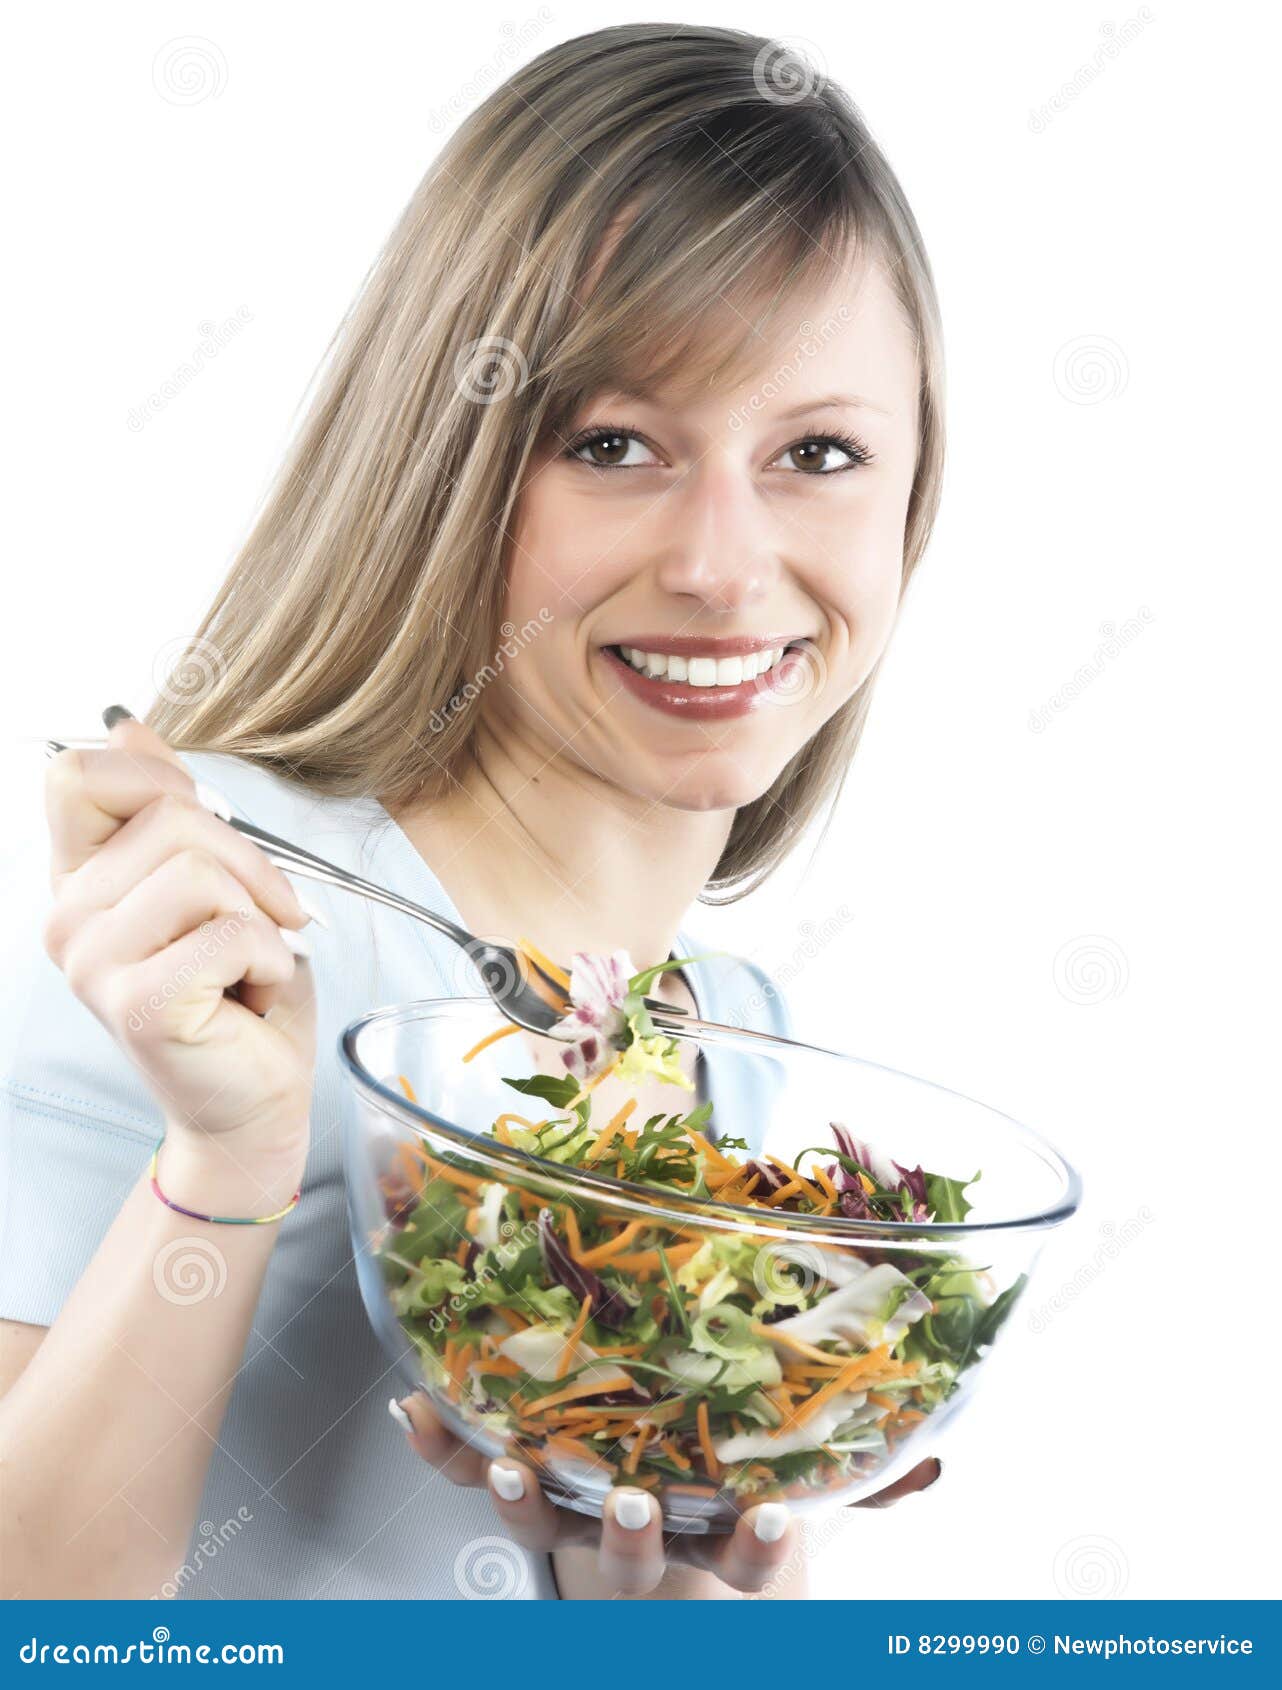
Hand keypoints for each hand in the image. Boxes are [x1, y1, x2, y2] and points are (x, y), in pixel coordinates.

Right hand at [42, 711, 316, 1197]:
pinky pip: (230, 932)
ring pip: (200, 870)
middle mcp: (68, 919)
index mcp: (80, 880)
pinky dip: (270, 956)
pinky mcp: (139, 1005)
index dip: (159, 781)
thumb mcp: (214, 880)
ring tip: (249, 962)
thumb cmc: (241, 993)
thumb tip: (127, 722)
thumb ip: (167, 807)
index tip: (208, 832)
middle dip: (248, 861)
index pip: (78, 774)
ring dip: (260, 914)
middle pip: (170, 817)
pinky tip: (252, 993)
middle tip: (262, 919)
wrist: (255, 1098)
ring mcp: (93, 964)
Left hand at [392, 1392, 941, 1596]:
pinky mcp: (527, 1485)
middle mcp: (650, 1538)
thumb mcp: (806, 1494)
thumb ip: (865, 1481)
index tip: (768, 1517)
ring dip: (522, 1499)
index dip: (758, 1544)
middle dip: (632, 1537)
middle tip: (633, 1503)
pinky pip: (473, 1473)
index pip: (749, 1559)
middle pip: (638, 1557)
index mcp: (721, 1536)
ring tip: (509, 1466)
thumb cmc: (736, 1498)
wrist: (666, 1536)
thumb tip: (934, 1468)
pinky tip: (413, 1412)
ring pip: (548, 1524)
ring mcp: (580, 1518)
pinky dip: (443, 1447)